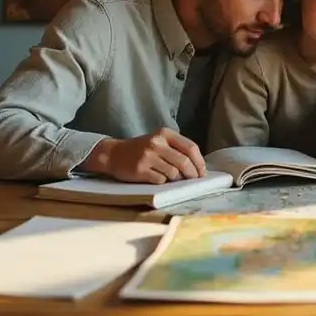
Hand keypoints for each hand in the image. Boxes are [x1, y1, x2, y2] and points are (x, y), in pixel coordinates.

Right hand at [80, 128, 206, 182]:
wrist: (113, 154)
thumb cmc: (141, 149)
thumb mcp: (159, 141)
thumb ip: (177, 148)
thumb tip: (198, 166)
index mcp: (164, 133)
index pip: (191, 147)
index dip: (200, 162)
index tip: (202, 172)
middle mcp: (156, 143)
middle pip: (184, 162)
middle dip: (192, 173)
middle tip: (194, 179)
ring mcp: (147, 156)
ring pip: (174, 173)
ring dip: (177, 179)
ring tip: (172, 177)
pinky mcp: (140, 170)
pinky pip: (160, 180)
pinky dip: (163, 181)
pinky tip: (157, 178)